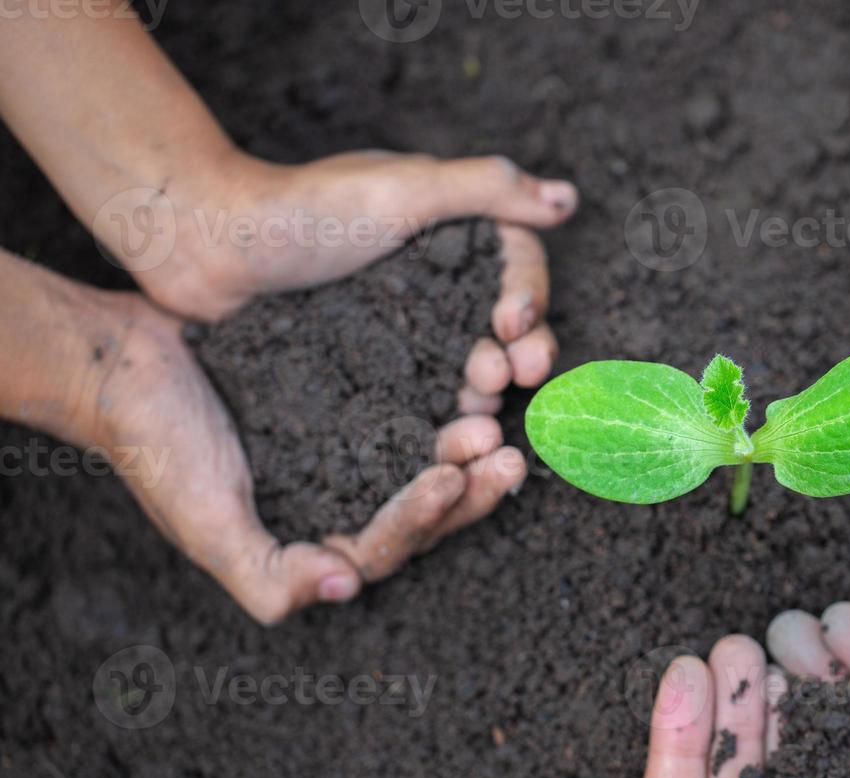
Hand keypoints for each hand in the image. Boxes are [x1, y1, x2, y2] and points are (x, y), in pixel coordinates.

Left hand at [0, 6, 575, 414]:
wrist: (202, 244)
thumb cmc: (300, 207)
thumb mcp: (404, 188)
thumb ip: (487, 189)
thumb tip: (570, 201)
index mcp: (452, 234)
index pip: (518, 268)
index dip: (530, 299)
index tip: (514, 326)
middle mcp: (435, 283)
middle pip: (502, 327)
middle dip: (518, 354)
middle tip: (509, 378)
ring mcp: (402, 329)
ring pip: (466, 369)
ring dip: (486, 392)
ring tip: (480, 412)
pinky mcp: (369, 370)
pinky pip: (419, 398)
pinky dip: (440, 419)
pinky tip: (446, 441)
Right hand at [22, 267, 525, 624]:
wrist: (126, 361)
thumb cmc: (154, 448)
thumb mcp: (201, 521)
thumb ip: (265, 574)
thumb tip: (344, 592)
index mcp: (320, 544)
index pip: (390, 547)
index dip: (423, 518)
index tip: (451, 477)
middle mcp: (350, 499)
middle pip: (429, 507)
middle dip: (472, 485)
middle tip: (508, 452)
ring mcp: (360, 448)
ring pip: (433, 452)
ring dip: (469, 436)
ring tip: (496, 407)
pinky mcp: (363, 396)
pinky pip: (417, 397)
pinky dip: (447, 385)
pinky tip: (476, 361)